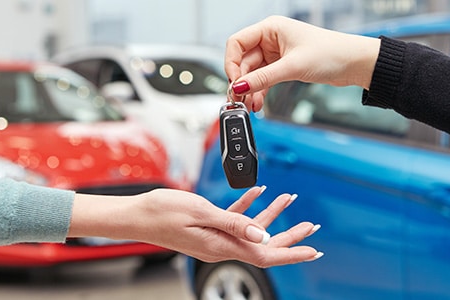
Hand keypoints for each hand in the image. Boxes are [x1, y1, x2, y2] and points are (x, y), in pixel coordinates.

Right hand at [68, 187, 321, 267]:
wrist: (136, 215)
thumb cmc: (162, 211)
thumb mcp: (201, 212)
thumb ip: (234, 224)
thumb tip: (263, 235)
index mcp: (222, 245)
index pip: (265, 253)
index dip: (292, 252)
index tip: (313, 250)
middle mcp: (221, 245)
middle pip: (264, 243)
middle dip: (290, 235)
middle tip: (311, 227)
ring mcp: (214, 237)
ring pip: (251, 229)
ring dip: (271, 215)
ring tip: (289, 201)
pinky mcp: (206, 227)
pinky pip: (233, 219)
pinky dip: (247, 207)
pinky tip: (257, 193)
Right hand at [225, 15, 380, 110]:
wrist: (354, 63)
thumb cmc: (331, 53)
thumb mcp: (292, 67)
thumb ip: (263, 78)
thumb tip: (240, 86)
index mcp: (271, 28)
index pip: (237, 43)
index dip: (231, 63)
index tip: (234, 82)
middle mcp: (271, 39)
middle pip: (243, 61)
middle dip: (241, 81)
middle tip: (239, 99)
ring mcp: (277, 53)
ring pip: (253, 73)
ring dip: (250, 90)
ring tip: (249, 105)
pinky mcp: (284, 66)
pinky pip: (264, 79)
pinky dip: (260, 91)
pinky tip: (258, 103)